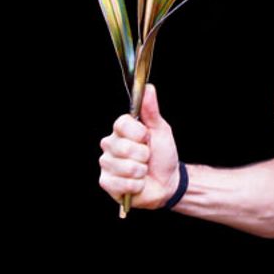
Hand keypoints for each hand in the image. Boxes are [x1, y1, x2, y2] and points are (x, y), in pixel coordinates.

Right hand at [97, 84, 179, 210]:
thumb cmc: (162, 155)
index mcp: (121, 130)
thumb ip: (151, 110)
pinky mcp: (106, 182)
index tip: (147, 138)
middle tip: (147, 157)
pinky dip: (136, 185)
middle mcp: (110, 145)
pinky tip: (137, 182)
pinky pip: (122, 184)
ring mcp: (107, 164)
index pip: (122, 124)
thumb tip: (148, 88)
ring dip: (141, 172)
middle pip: (124, 147)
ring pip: (126, 167)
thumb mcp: (160, 130)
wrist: (167, 182)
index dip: (138, 133)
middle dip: (143, 155)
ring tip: (143, 171)